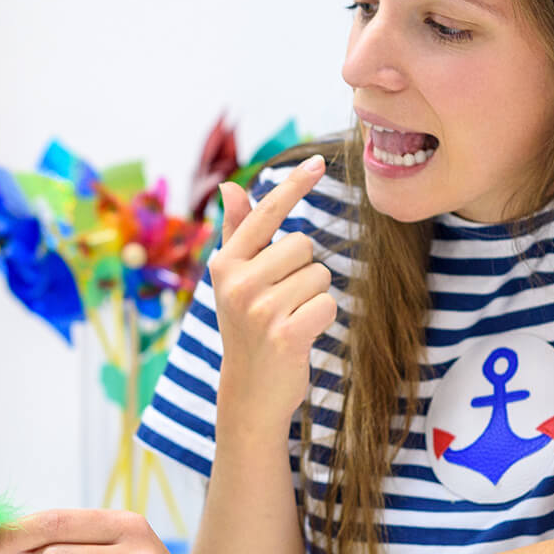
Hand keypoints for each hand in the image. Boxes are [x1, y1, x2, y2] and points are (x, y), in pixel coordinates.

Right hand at [206, 154, 336, 434]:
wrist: (249, 393)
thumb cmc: (248, 329)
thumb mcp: (235, 281)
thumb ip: (238, 233)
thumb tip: (230, 186)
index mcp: (225, 263)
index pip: (266, 213)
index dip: (293, 185)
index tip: (317, 160)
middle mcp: (237, 282)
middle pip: (303, 246)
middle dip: (304, 272)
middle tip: (282, 303)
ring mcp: (260, 308)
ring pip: (319, 276)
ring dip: (314, 297)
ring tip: (290, 320)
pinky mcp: (285, 332)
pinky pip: (327, 304)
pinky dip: (323, 320)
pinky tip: (301, 336)